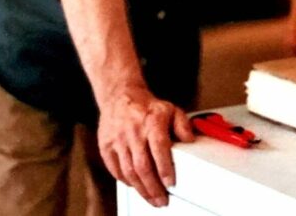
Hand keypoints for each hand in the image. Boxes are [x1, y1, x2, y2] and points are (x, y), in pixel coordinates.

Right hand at [96, 84, 194, 206]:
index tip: (170, 183)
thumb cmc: (147, 107)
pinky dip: (126, 181)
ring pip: (129, 171)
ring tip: (152, 198)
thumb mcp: (170, 110)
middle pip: (142, 165)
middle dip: (153, 187)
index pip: (159, 148)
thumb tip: (190, 140)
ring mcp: (118, 139)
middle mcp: (133, 131)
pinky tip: (136, 186)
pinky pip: (115, 169)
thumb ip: (182, 125)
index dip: (165, 168)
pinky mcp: (106, 146)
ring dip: (141, 189)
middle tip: (162, 199)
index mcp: (152, 121)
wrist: (120, 96)